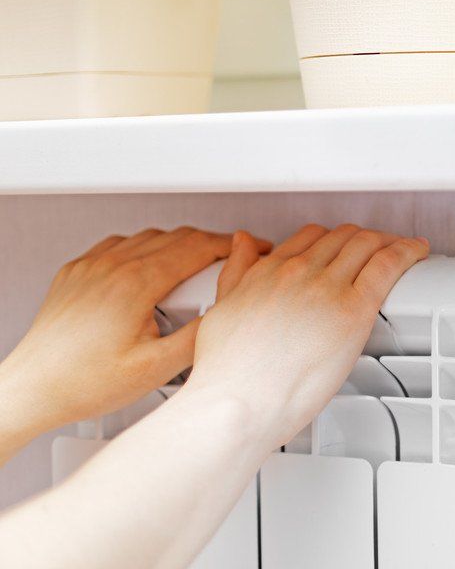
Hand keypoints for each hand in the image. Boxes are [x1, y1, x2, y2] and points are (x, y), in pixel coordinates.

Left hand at [0, 227, 269, 464]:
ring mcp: (91, 266)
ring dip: (178, 246)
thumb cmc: (83, 383)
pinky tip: (148, 269)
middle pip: (177, 236)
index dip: (232, 247)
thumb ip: (198, 338)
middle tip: (228, 263)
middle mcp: (112, 267)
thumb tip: (225, 317)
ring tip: (191, 271)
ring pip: (148, 236)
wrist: (34, 389)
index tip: (250, 249)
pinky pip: (118, 244)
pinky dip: (144, 248)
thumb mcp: (155, 369)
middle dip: (211, 245)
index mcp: (136, 284)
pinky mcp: (76, 273)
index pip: (197, 247)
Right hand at [185, 224, 428, 449]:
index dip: (334, 238)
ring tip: (404, 249)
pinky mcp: (352, 309)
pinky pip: (387, 265)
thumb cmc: (227, 374)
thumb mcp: (221, 310)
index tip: (346, 246)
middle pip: (342, 237)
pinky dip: (408, 251)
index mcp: (267, 272)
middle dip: (365, 239)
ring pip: (367, 244)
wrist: (234, 404)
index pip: (310, 237)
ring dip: (390, 242)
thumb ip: (236, 273)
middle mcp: (298, 272)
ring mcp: (326, 288)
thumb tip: (243, 243)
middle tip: (382, 248)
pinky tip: (418, 252)